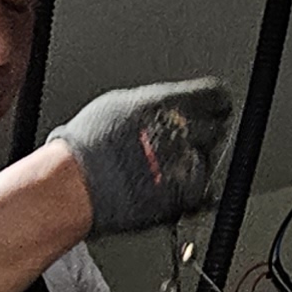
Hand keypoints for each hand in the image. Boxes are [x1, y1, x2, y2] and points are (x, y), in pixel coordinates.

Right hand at [55, 76, 233, 235]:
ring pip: (210, 159)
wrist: (75, 185)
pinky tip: (170, 185)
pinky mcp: (184, 196)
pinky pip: (205, 191)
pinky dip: (193, 188)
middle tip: (186, 139)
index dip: (215, 102)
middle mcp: (182, 132)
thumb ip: (153, 104)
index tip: (215, 107)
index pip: (214, 95)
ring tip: (167, 165)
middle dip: (205, 132)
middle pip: (216, 128)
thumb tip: (168, 103)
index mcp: (168, 104)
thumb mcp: (119, 104)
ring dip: (197, 160)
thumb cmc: (87, 145)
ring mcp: (185, 166)